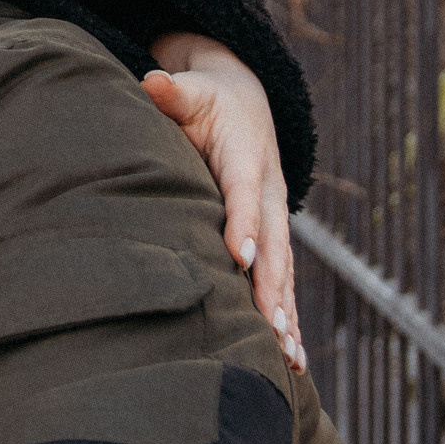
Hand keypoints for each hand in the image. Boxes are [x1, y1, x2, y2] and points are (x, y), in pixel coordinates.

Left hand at [142, 35, 304, 371]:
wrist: (247, 105)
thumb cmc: (207, 101)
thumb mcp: (192, 91)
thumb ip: (173, 93)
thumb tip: (152, 83)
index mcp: (247, 157)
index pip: (242, 193)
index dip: (243, 224)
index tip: (240, 256)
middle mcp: (267, 193)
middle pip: (275, 244)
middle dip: (273, 286)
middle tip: (271, 325)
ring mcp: (274, 218)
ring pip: (284, 271)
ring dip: (285, 312)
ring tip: (287, 355)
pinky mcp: (274, 240)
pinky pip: (283, 282)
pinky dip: (288, 318)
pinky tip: (292, 360)